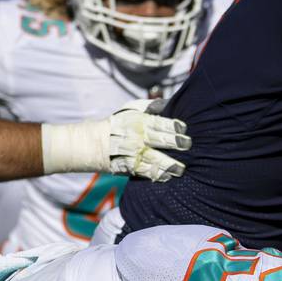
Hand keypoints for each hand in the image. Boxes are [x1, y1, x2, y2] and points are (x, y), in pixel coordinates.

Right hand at [39, 99, 191, 181]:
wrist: (92, 143)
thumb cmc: (117, 125)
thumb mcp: (129, 110)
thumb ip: (149, 107)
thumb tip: (167, 103)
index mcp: (137, 121)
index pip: (158, 122)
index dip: (173, 126)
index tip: (184, 129)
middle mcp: (135, 136)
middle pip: (159, 139)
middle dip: (175, 143)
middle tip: (189, 146)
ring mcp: (131, 153)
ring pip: (153, 158)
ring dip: (168, 164)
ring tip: (181, 169)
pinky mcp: (127, 167)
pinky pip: (143, 172)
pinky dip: (155, 175)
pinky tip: (166, 177)